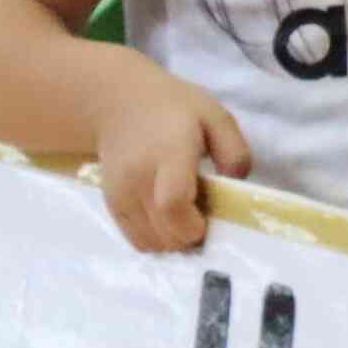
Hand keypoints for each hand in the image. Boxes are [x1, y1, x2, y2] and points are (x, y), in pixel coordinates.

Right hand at [95, 65, 250, 252]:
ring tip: (184, 213)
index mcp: (168, 152)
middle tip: (203, 214)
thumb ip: (234, 151)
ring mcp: (120, 194)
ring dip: (173, 239)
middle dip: (190, 236)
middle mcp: (138, 177)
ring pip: (150, 243)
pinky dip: (156, 237)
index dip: (194, 224)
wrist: (119, 104)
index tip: (209, 217)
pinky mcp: (111, 205)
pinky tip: (166, 215)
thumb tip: (236, 188)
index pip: (173, 203)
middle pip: (164, 233)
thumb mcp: (215, 115)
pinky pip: (137, 240)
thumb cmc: (172, 108)